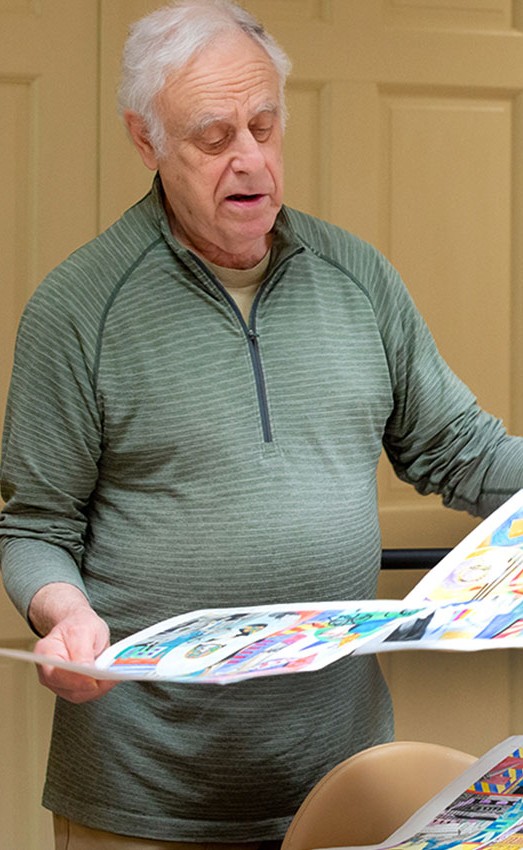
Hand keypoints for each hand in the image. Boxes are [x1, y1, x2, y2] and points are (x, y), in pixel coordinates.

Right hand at [29, 583, 117, 702]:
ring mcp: (60, 683)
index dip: (75, 680)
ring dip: (99, 688)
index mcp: (46, 653)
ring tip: (114, 675)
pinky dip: (101, 687)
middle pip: (69, 689)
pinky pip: (87, 693)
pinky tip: (111, 677)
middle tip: (111, 677)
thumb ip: (82, 651)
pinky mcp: (73, 688)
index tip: (93, 681)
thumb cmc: (78, 625)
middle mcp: (49, 672)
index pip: (55, 674)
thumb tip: (87, 673)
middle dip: (92, 686)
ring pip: (80, 695)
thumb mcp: (82, 630)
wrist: (79, 625)